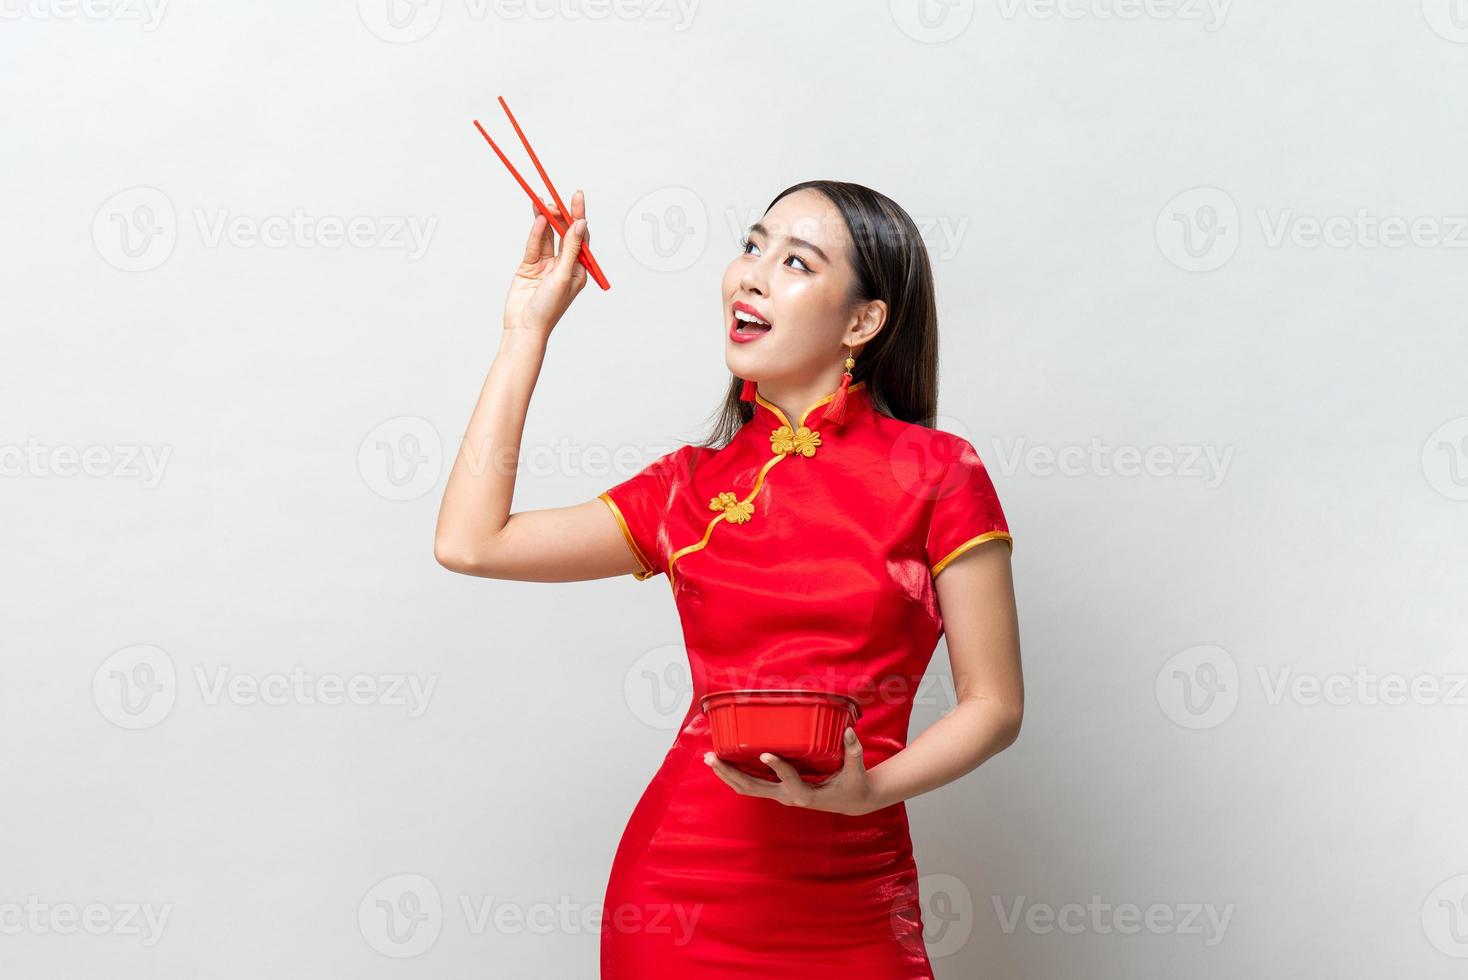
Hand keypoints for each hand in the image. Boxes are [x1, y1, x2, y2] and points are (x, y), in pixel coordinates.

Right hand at [503, 189, 590, 338]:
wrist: (524, 327)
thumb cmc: (549, 308)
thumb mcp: (563, 275)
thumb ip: (571, 249)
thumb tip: (581, 224)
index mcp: (579, 269)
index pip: (581, 237)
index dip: (579, 215)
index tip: (576, 196)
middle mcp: (564, 265)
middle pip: (564, 233)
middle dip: (560, 215)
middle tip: (555, 198)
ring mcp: (546, 265)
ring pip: (547, 236)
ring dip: (546, 219)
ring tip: (542, 201)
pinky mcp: (529, 265)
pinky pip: (534, 244)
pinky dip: (536, 232)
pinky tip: (537, 219)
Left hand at [703, 726, 881, 815]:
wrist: (851, 802)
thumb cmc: (854, 784)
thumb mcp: (856, 770)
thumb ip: (853, 751)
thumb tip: (848, 731)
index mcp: (808, 794)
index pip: (790, 781)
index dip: (778, 768)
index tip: (765, 754)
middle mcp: (789, 796)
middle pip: (754, 788)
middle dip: (732, 773)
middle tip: (713, 757)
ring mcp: (780, 795)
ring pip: (748, 789)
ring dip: (728, 774)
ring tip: (710, 759)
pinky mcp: (778, 791)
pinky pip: (752, 785)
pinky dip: (736, 775)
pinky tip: (723, 764)